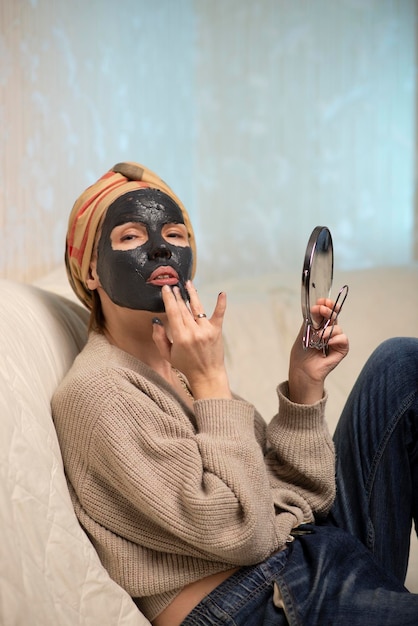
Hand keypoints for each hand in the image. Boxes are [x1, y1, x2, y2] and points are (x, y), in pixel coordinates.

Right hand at [152, 281, 231, 399]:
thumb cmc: (185, 365)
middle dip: (178, 295)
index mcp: (180, 337)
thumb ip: (159, 338)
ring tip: (188, 283)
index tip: (166, 288)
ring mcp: (206, 330)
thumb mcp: (167, 355)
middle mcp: (194, 332)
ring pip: (197, 308)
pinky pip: (219, 314)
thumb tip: (156, 321)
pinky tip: (222, 293)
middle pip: (184, 308)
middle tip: (173, 284)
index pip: (173, 312)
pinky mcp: (217, 331)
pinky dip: (221, 304)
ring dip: (192, 294)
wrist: (207, 375)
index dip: (169, 299)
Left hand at [288, 298, 348, 404]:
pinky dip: (335, 339)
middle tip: (322, 308)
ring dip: (327, 330)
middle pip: (334, 316)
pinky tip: (327, 342)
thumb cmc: (302, 352)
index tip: (322, 301)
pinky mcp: (341, 349)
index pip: (327, 311)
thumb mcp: (305, 332)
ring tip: (318, 337)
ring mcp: (336, 340)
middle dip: (329, 310)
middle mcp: (330, 331)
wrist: (302, 369)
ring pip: (338, 327)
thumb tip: (317, 306)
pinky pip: (343, 339)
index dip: (326, 305)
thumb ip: (312, 320)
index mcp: (320, 325)